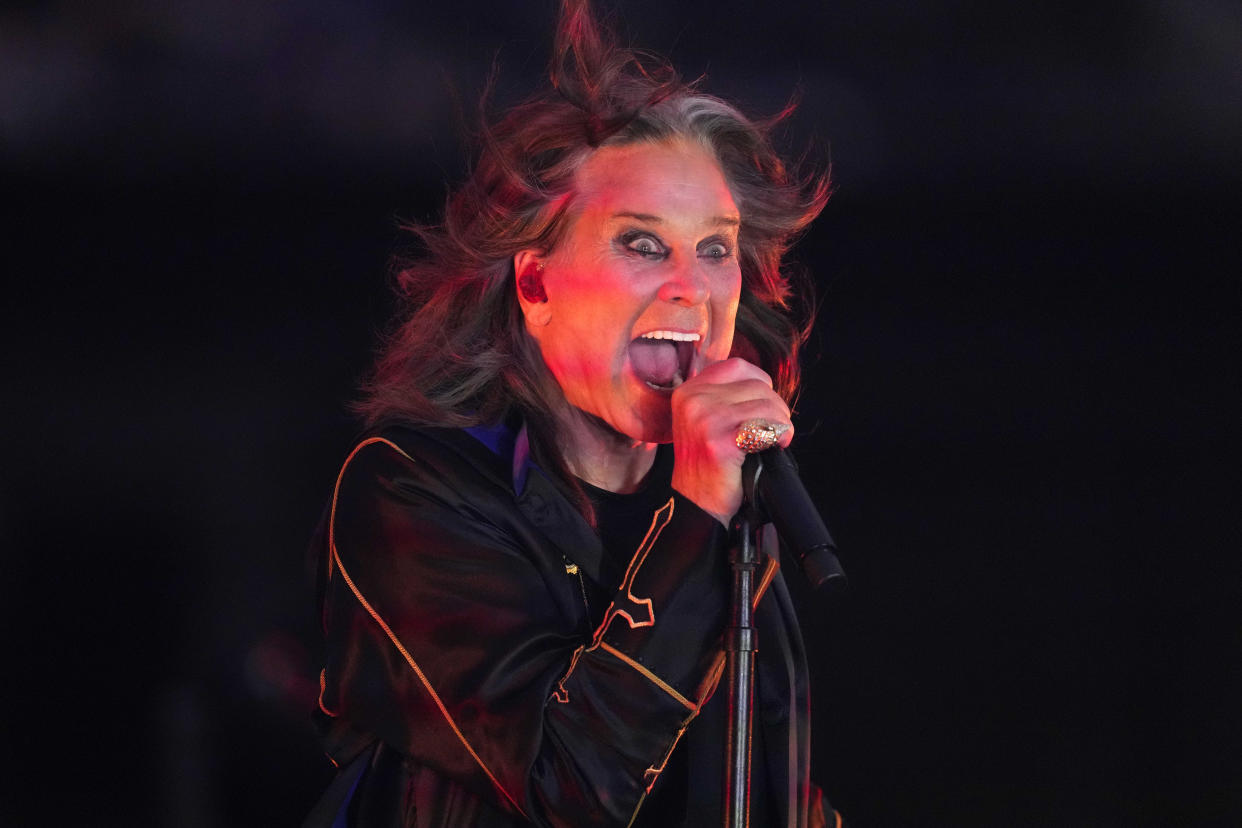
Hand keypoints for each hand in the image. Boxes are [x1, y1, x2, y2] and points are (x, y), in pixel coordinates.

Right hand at [669, 358, 793, 525]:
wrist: (697, 505)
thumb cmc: (707, 467)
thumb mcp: (704, 421)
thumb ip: (724, 397)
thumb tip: (764, 385)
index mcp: (688, 392)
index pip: (738, 367)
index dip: (760, 384)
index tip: (763, 407)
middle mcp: (693, 400)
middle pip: (757, 385)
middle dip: (775, 408)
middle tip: (771, 431)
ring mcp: (705, 418)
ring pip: (767, 404)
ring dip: (780, 424)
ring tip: (771, 440)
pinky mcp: (720, 440)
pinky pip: (767, 425)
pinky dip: (778, 436)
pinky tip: (770, 448)